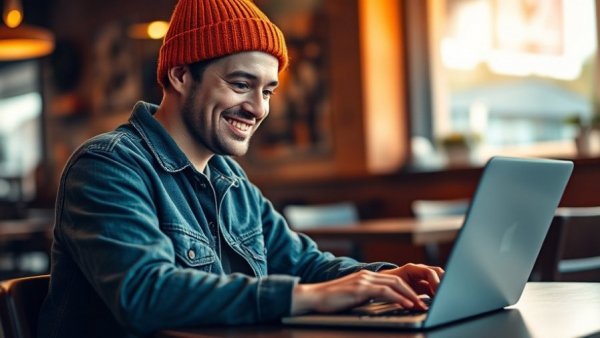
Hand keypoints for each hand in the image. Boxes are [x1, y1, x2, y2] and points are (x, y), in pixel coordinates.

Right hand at [290, 264, 443, 315]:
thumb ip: (368, 296)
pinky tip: (407, 304)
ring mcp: (364, 280)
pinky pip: (385, 292)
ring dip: (411, 296)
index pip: (394, 280)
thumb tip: (384, 304)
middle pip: (399, 280)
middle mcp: (367, 275)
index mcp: (367, 277)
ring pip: (395, 284)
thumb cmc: (331, 301)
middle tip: (427, 302)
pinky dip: (399, 298)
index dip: (410, 289)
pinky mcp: (360, 288)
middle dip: (415, 291)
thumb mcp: (354, 297)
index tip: (421, 299)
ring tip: (421, 305)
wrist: (312, 297)